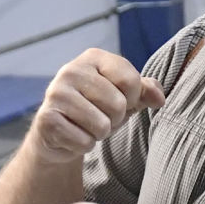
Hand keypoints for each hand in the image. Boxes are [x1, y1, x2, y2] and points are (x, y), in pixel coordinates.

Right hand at [29, 49, 165, 163]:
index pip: (131, 80)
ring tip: (86, 126)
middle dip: (114, 119)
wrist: (58, 133)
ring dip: (99, 134)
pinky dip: (84, 145)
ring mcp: (55, 94)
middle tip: (99, 117)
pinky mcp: (45, 119)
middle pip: (117, 104)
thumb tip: (159, 99)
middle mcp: (71, 70)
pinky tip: (72, 135)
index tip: (120, 101)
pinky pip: (84, 142)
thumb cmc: (96, 109)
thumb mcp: (124, 96)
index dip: (132, 99)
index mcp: (93, 58)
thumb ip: (145, 91)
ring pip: (101, 125)